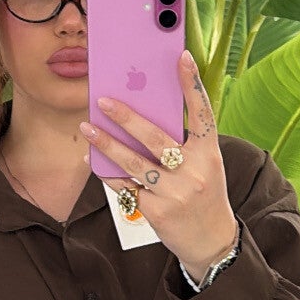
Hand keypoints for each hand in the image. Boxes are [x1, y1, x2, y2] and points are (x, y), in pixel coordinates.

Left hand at [79, 50, 237, 282]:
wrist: (212, 242)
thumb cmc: (204, 195)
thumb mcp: (204, 167)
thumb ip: (182, 145)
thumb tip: (142, 119)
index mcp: (209, 154)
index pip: (202, 113)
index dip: (192, 84)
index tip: (182, 57)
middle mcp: (194, 171)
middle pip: (155, 137)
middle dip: (127, 117)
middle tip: (103, 101)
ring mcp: (174, 192)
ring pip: (133, 163)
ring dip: (107, 144)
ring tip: (87, 128)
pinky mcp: (156, 210)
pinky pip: (126, 186)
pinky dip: (109, 173)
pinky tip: (94, 160)